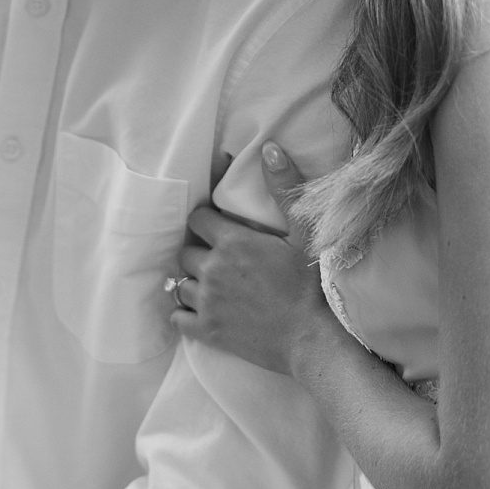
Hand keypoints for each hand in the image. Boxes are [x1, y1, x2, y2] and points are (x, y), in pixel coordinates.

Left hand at [171, 142, 336, 378]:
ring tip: (213, 283)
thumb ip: (284, 187)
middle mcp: (212, 269)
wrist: (312, 341)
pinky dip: (184, 312)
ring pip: (179, 284)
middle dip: (199, 251)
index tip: (220, 227)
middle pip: (184, 252)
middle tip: (220, 256)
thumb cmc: (312, 285)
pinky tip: (202, 309)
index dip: (207, 221)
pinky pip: (177, 317)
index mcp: (233, 241)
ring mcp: (206, 303)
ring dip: (192, 282)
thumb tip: (269, 147)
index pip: (197, 219)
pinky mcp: (206, 331)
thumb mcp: (304, 232)